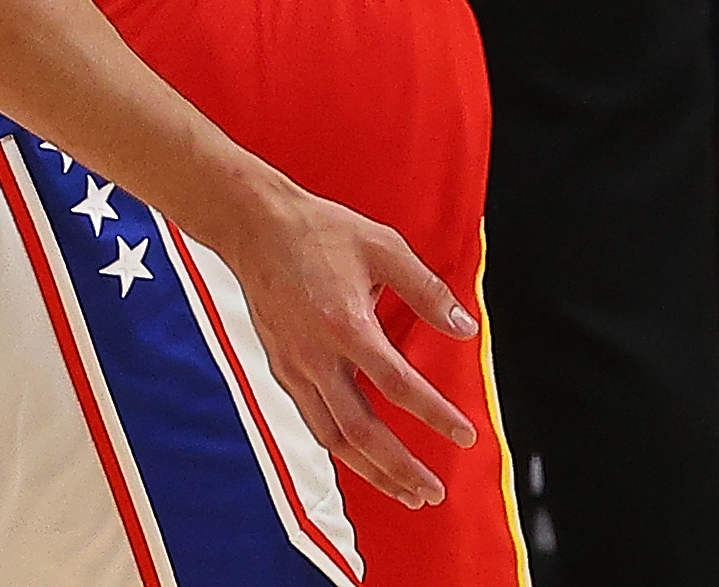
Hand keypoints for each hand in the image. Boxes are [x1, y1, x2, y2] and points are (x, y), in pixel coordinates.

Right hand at [212, 177, 478, 509]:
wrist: (253, 226)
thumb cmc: (317, 231)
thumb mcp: (384, 248)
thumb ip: (427, 290)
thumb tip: (465, 328)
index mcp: (344, 324)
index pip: (398, 385)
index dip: (435, 415)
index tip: (465, 435)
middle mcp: (316, 355)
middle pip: (360, 431)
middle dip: (400, 467)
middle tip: (433, 491)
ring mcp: (294, 366)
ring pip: (332, 437)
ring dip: (371, 471)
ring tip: (405, 492)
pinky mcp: (281, 368)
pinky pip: (314, 422)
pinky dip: (341, 449)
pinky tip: (363, 458)